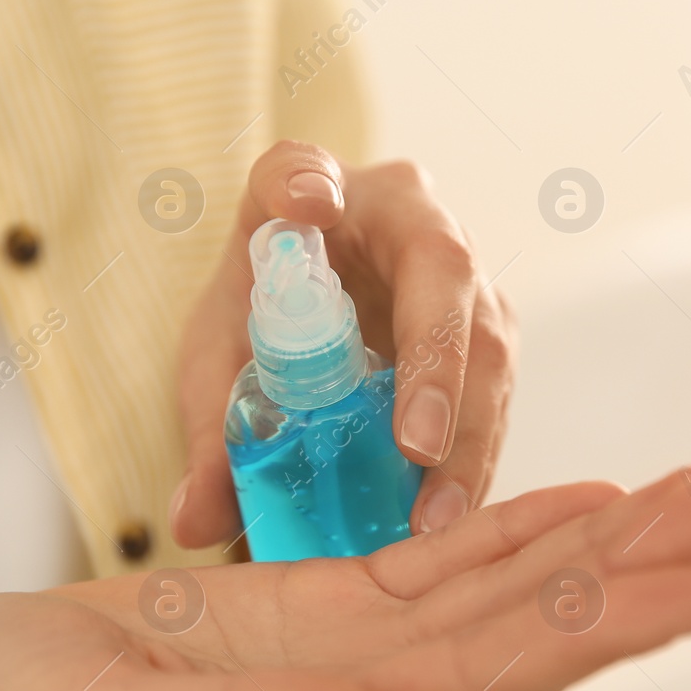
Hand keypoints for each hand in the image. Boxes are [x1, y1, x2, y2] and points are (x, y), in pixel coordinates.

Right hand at [0, 468, 690, 690]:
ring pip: (497, 589)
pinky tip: (568, 504)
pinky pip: (435, 563)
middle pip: (527, 629)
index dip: (604, 630)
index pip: (498, 679)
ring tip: (687, 493)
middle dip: (638, 571)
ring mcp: (350, 653)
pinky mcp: (319, 607)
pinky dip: (507, 530)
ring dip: (595, 541)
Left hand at [171, 140, 515, 547]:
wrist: (314, 313)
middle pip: (440, 268)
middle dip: (436, 363)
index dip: (304, 182)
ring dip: (471, 431)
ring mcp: (461, 268)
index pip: (300, 168)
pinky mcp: (491, 326)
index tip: (307, 203)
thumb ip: (210, 436)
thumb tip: (193, 522)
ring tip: (437, 516)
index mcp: (311, 190)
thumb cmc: (264, 316)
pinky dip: (477, 455)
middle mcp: (403, 213)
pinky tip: (452, 514)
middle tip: (416, 448)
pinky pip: (498, 388)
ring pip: (488, 337)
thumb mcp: (221, 366)